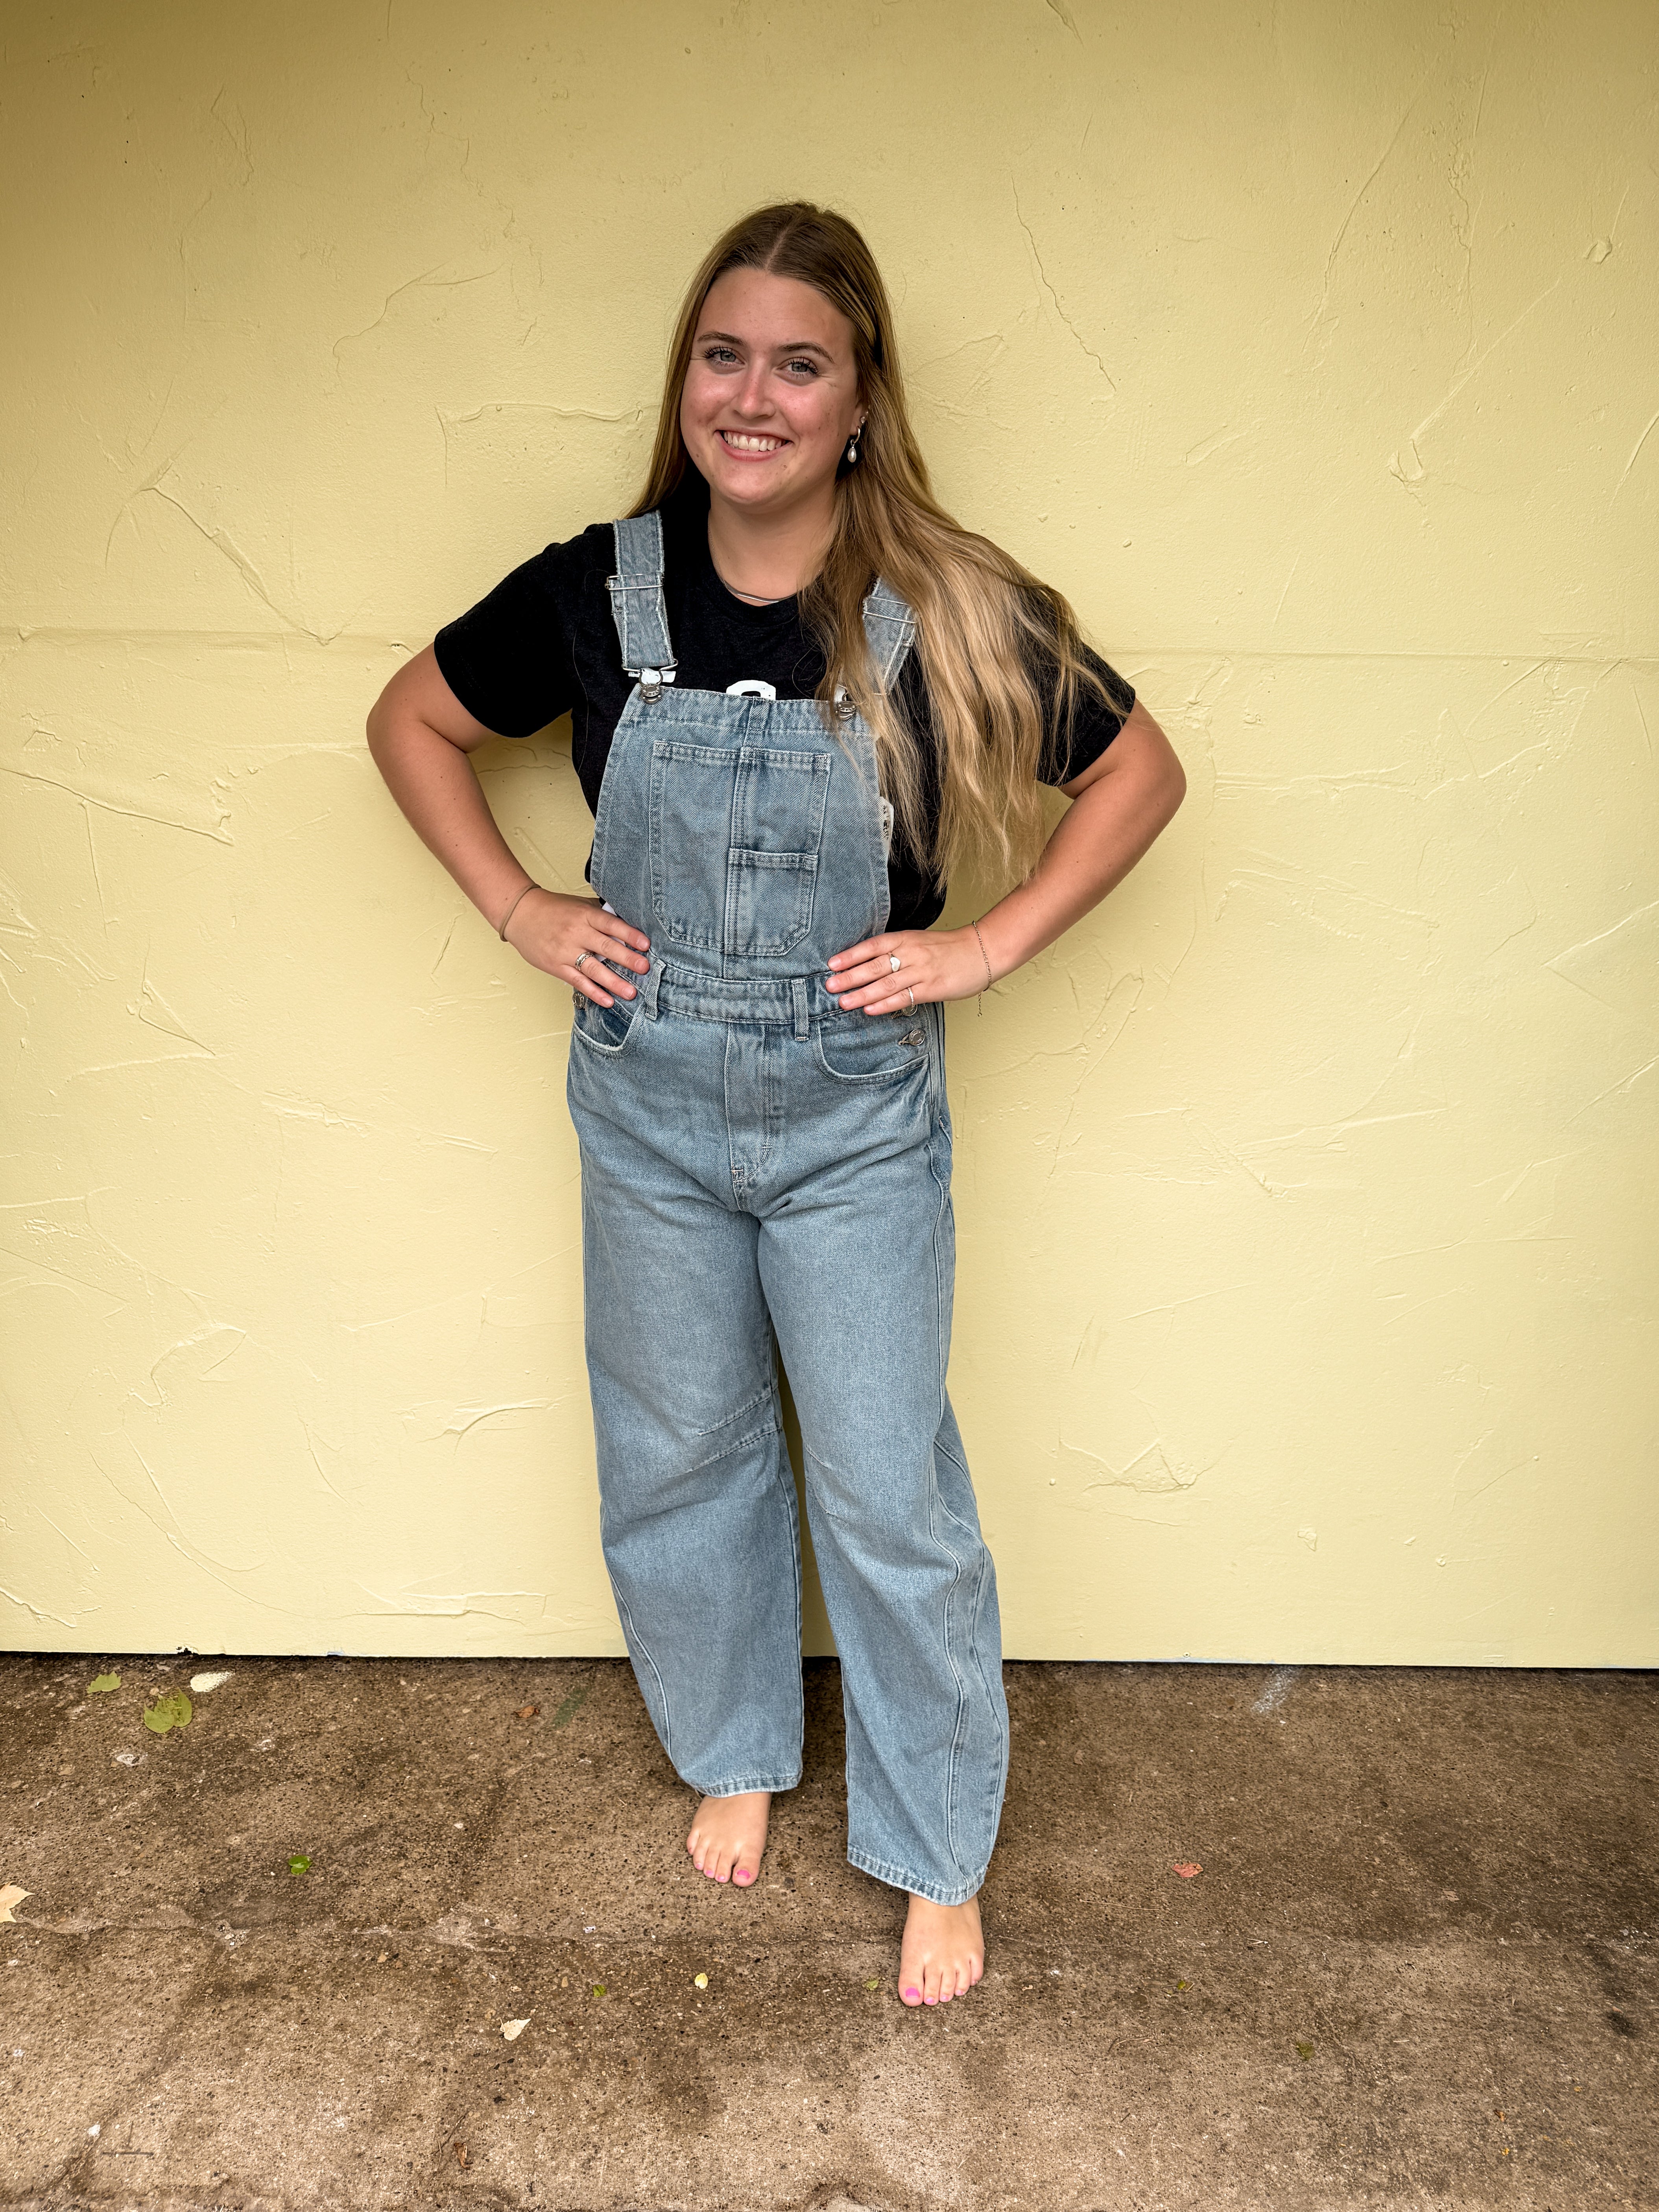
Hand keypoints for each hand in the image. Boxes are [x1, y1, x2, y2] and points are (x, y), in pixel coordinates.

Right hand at [503, 889, 650, 1005]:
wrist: (521, 914)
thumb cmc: (554, 909)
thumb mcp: (580, 905)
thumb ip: (601, 915)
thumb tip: (629, 926)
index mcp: (585, 915)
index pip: (611, 924)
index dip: (629, 934)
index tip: (645, 944)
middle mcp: (576, 933)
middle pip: (605, 947)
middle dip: (627, 959)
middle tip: (645, 968)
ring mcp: (565, 951)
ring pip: (593, 969)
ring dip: (614, 982)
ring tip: (631, 992)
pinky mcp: (556, 966)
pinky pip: (578, 981)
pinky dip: (593, 992)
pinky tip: (608, 1000)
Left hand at [824, 927, 992, 1014]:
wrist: (982, 950)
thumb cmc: (948, 947)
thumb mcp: (919, 940)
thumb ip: (896, 949)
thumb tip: (867, 963)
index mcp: (906, 938)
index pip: (873, 946)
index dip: (851, 955)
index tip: (832, 964)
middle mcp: (911, 953)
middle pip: (875, 966)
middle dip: (850, 977)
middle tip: (830, 986)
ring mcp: (922, 971)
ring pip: (887, 984)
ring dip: (863, 994)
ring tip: (844, 1003)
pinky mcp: (932, 988)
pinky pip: (905, 997)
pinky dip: (886, 1005)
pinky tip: (870, 1010)